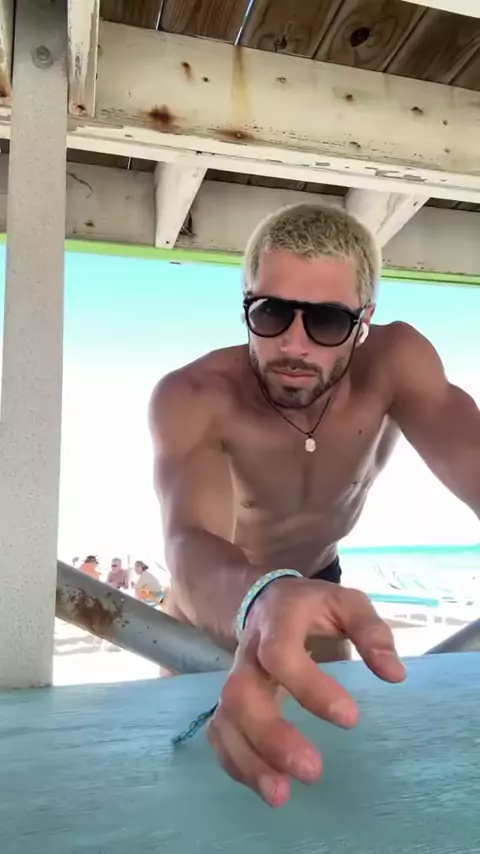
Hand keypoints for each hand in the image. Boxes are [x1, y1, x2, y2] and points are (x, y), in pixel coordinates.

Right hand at [207, 578, 405, 807]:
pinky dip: (237, 764)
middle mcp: (249, 653)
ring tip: (280, 796)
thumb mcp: (346, 603)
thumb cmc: (313, 607)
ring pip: (226, 720)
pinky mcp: (231, 701)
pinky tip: (268, 787)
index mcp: (278, 622)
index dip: (309, 687)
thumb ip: (371, 632)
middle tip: (312, 770)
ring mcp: (236, 678)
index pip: (279, 654)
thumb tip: (394, 675)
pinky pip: (220, 734)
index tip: (350, 717)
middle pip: (241, 695)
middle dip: (271, 737)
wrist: (266, 600)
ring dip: (248, 761)